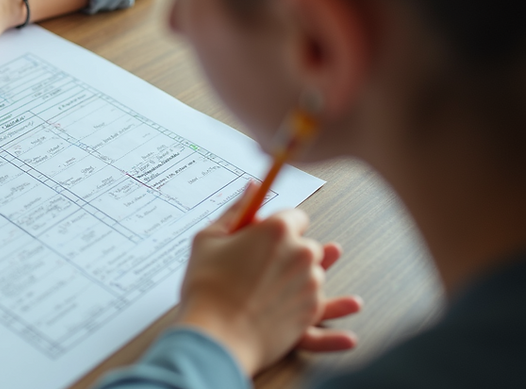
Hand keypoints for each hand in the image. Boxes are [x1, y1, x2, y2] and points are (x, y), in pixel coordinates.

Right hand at [177, 183, 361, 375]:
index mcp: (278, 230)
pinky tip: (309, 321)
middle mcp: (302, 253)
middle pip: (305, 245)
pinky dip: (308, 310)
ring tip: (264, 291)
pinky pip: (318, 306)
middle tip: (257, 267)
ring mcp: (311, 284)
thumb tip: (252, 187)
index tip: (263, 238)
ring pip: (311, 274)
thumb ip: (236, 211)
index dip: (277, 228)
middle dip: (287, 253)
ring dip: (295, 279)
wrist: (215, 336)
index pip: (294, 217)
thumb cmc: (207, 286)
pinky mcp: (312, 313)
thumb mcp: (209, 239)